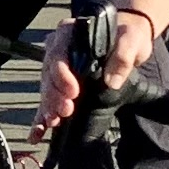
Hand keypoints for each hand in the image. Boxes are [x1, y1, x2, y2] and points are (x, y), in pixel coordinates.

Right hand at [44, 4, 156, 127]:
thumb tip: (111, 82)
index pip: (58, 54)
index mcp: (70, 33)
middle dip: (54, 95)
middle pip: (49, 74)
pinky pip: (48, 102)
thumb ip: (123, 56)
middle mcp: (59, 50)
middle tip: (66, 111)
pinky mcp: (62, 86)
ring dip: (49, 107)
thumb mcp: (131, 39)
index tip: (73, 92)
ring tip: (54, 122)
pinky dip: (41, 119)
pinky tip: (36, 135)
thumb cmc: (127, 35)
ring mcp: (58, 69)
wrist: (129, 42)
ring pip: (47, 89)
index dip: (62, 75)